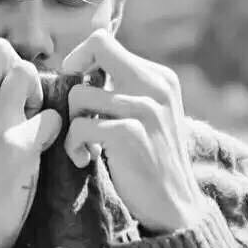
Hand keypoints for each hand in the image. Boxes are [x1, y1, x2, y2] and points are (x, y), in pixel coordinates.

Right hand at [0, 35, 61, 247]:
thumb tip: (4, 75)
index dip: (1, 59)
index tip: (5, 87)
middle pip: (1, 48)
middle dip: (19, 67)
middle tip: (23, 100)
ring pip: (26, 71)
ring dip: (38, 94)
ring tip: (32, 121)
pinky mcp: (17, 147)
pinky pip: (50, 116)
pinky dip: (52, 130)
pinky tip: (42, 147)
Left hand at [62, 28, 208, 234]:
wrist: (174, 205)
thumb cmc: (149, 160)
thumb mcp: (146, 115)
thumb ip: (122, 89)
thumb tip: (80, 68)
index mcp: (158, 76)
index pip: (104, 41)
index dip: (81, 60)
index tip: (80, 92)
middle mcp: (156, 84)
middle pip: (95, 47)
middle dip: (74, 81)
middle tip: (78, 114)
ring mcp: (145, 107)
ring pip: (79, 95)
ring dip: (72, 125)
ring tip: (86, 147)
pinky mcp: (130, 133)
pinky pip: (79, 127)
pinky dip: (73, 146)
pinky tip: (86, 160)